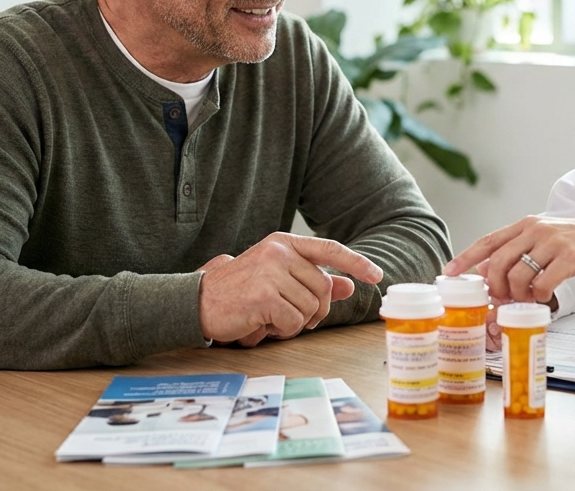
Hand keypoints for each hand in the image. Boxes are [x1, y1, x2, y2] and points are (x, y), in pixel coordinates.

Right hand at [197, 232, 382, 344]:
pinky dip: (281, 330)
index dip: (357, 262)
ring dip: (295, 323)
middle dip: (316, 311)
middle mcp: (279, 252)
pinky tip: (262, 324)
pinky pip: (293, 322)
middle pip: (324, 288)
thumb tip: (349, 286)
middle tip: (293, 318)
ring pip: (311, 308)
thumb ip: (313, 281)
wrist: (197, 301)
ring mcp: (271, 272)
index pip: (330, 249)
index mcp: (284, 243)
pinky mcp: (264, 295)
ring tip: (270, 318)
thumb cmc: (239, 291)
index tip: (377, 275)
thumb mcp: (278, 279)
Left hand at [445, 215, 574, 305]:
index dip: (466, 258)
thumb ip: (523, 250)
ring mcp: (554, 242)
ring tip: (529, 301)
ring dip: (517, 295)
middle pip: (498, 262)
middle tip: (501, 301)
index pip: (489, 241)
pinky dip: (539, 297)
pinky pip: (542, 284)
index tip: (449, 273)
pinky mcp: (571, 258)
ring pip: (517, 275)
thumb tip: (491, 271)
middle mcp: (538, 229)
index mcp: (529, 224)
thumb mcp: (550, 240)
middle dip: (493, 287)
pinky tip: (546, 298)